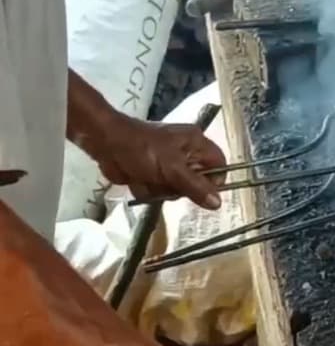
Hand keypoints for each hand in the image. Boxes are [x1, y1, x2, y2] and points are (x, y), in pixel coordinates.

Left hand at [87, 113, 226, 209]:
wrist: (103, 142)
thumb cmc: (141, 149)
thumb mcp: (172, 169)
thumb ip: (196, 187)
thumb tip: (218, 204)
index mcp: (196, 144)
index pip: (220, 166)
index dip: (214, 181)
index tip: (200, 192)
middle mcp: (186, 153)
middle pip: (198, 182)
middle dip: (181, 188)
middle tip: (168, 182)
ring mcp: (169, 164)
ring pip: (177, 190)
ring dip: (162, 190)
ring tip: (148, 178)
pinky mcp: (153, 173)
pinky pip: (159, 191)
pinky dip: (148, 190)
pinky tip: (138, 180)